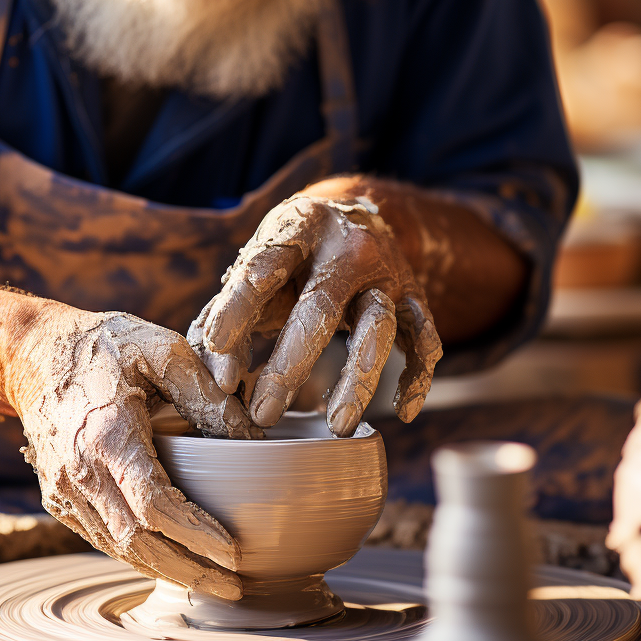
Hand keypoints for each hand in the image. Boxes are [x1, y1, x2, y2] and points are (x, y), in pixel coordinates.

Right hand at [11, 303, 253, 599]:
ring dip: (167, 571)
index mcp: (107, 434)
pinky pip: (102, 539)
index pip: (155, 504)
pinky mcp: (58, 497)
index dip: (197, 535)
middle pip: (138, 541)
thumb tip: (250, 439)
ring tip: (215, 582)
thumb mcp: (160, 349)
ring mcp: (64, 489)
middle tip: (237, 587)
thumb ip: (206, 392)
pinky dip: (140, 556)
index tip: (237, 552)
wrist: (30, 353)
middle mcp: (79, 470)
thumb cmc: (101, 346)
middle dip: (191, 571)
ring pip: (119, 548)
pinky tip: (172, 561)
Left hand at [188, 193, 445, 435]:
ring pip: (378, 326)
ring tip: (336, 425)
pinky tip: (402, 411)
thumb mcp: (258, 267)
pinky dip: (416, 376)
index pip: (265, 266)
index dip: (238, 305)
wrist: (358, 215)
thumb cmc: (293, 255)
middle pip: (320, 307)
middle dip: (290, 363)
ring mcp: (387, 274)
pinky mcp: (415, 298)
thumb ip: (230, 315)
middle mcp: (347, 248)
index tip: (216, 345)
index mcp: (298, 227)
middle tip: (264, 411)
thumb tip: (220, 380)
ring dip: (358, 379)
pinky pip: (424, 340)